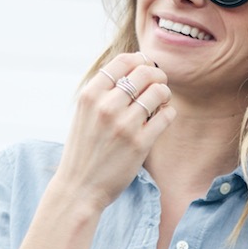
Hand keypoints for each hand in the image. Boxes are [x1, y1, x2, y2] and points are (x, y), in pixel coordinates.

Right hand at [57, 52, 174, 209]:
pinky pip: (166, 116)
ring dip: (165, 94)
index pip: (123, 61)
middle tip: (159, 84)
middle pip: (144, 73)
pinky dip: (169, 113)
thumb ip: (102, 92)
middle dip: (157, 75)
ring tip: (161, 102)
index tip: (146, 67)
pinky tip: (163, 118)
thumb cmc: (84, 150)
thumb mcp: (84, 114)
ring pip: (158, 92)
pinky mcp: (140, 144)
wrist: (79, 188)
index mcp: (90, 95)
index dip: (140, 60)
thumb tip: (132, 69)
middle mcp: (106, 106)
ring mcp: (124, 125)